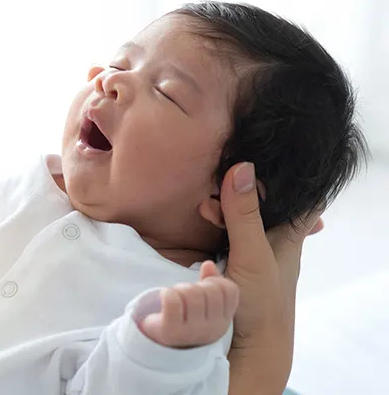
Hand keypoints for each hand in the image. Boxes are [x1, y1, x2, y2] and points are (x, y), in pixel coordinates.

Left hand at [140, 261, 239, 347]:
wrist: (159, 344)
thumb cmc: (184, 318)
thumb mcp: (203, 303)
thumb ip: (210, 282)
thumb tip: (208, 264)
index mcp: (224, 321)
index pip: (229, 290)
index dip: (214, 281)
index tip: (202, 287)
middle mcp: (213, 329)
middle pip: (210, 290)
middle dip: (194, 285)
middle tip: (185, 294)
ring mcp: (193, 332)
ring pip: (192, 293)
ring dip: (179, 289)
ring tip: (174, 298)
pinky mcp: (171, 331)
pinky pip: (172, 300)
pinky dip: (166, 293)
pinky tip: (164, 298)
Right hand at [220, 162, 321, 392]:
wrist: (248, 348)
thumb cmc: (261, 303)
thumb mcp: (253, 254)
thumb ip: (245, 214)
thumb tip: (242, 167)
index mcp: (289, 234)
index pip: (302, 196)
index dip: (289, 177)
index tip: (268, 158)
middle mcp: (273, 239)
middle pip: (263, 201)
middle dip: (239, 188)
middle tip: (217, 188)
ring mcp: (252, 251)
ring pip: (240, 215)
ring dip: (223, 206)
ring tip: (204, 208)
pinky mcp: (232, 261)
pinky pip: (226, 231)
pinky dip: (215, 221)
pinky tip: (203, 218)